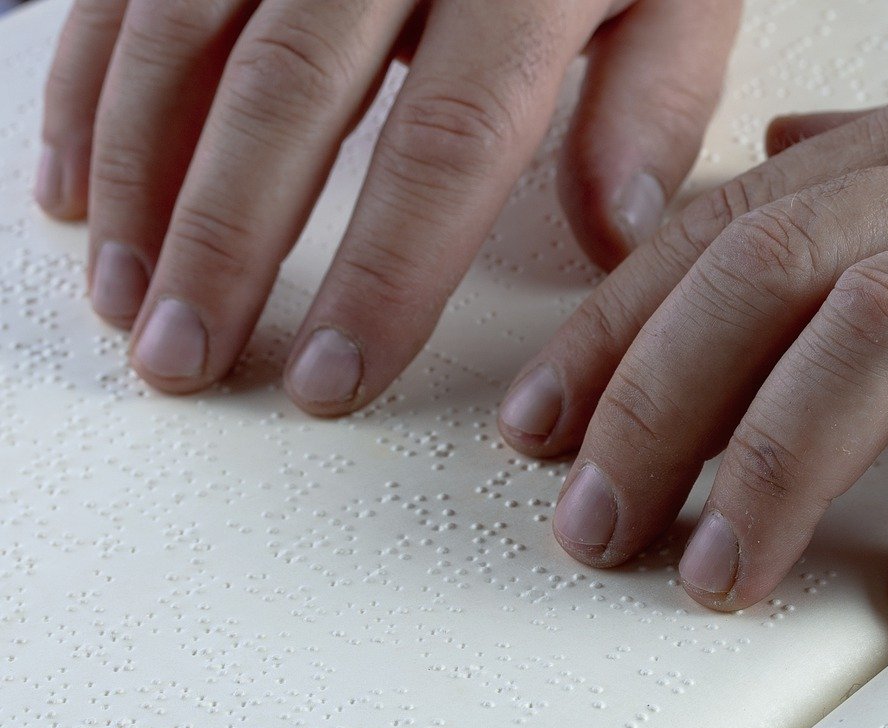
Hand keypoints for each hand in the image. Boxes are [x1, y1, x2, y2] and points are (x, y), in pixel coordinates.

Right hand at [36, 0, 739, 411]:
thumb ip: (653, 99)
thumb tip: (617, 232)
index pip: (446, 143)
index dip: (382, 271)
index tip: (332, 376)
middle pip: (290, 96)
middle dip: (227, 242)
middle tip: (189, 359)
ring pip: (186, 34)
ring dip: (141, 176)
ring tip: (128, 299)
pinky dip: (92, 87)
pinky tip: (76, 186)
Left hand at [498, 26, 887, 624]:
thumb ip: (877, 160)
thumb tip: (773, 156)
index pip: (723, 227)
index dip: (613, 327)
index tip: (540, 425)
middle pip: (769, 276)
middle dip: (658, 406)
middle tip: (596, 522)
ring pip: (884, 329)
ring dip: (779, 464)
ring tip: (721, 572)